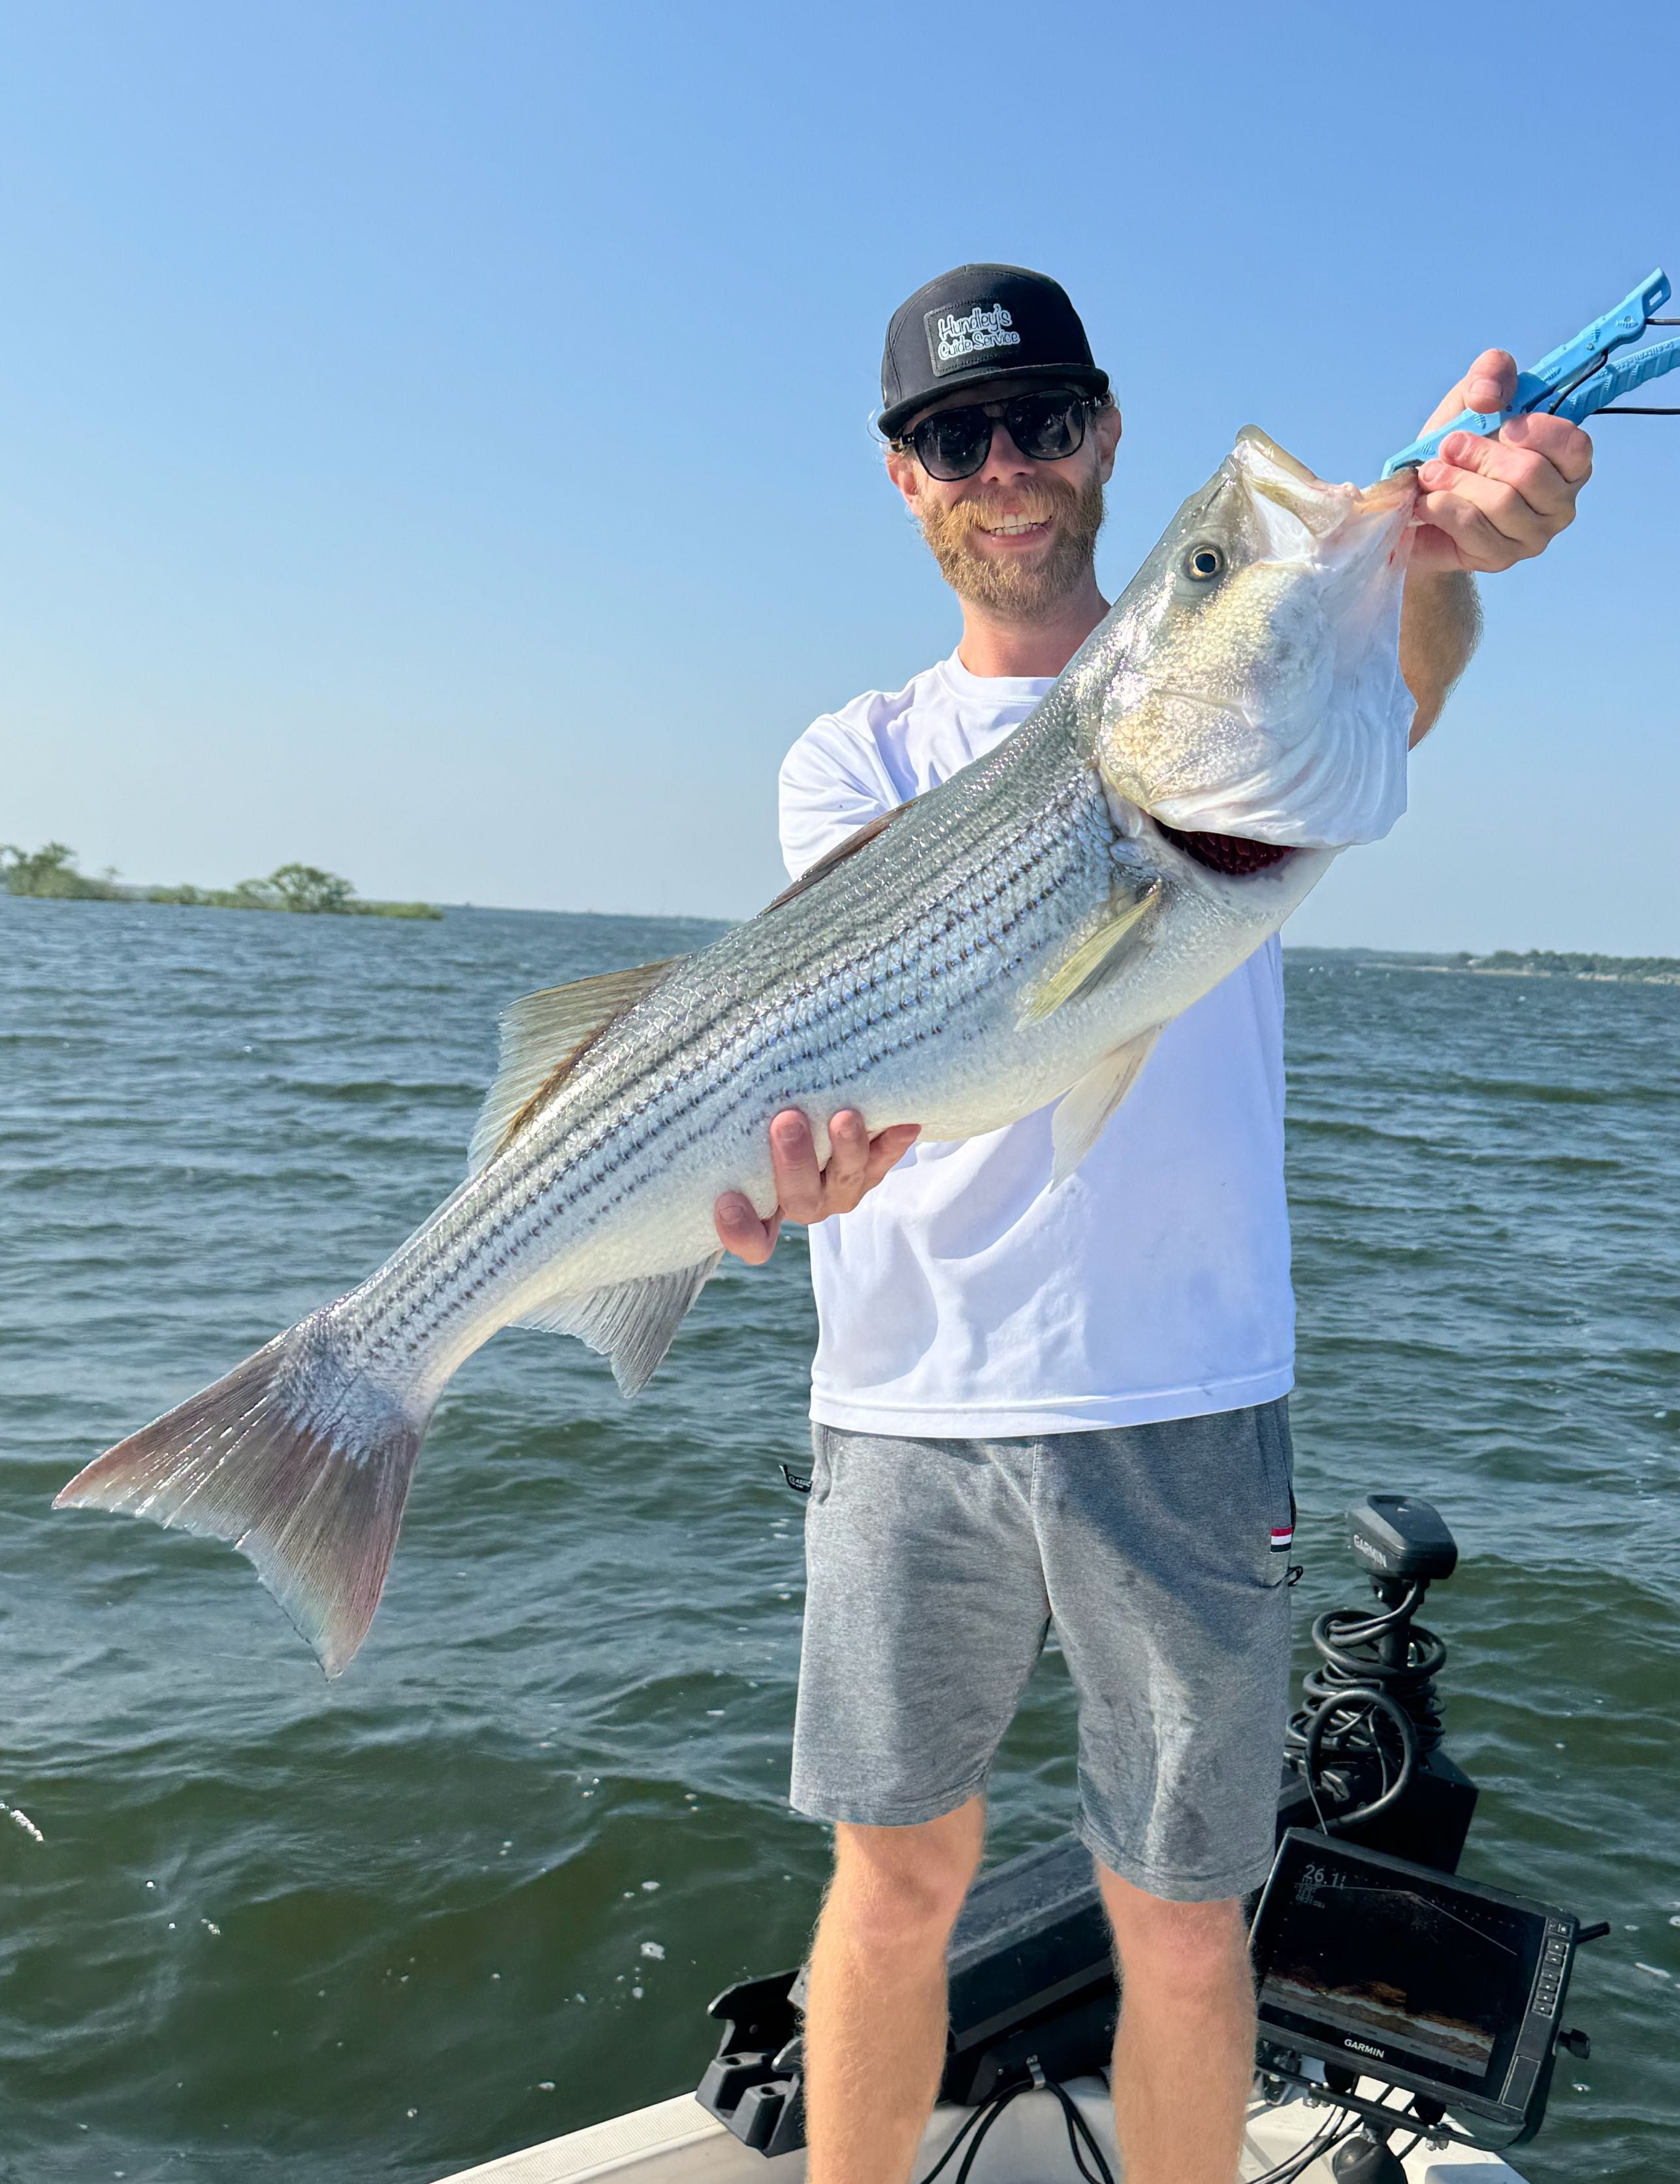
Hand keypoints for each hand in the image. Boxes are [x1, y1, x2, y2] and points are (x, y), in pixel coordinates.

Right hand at [713, 1108, 920, 1264]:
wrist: (798, 1105)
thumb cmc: (739, 1115)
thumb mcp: (717, 1116)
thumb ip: (700, 1105)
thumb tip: (658, 1053)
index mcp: (756, 1207)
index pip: (747, 1237)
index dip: (739, 1229)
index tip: (726, 1201)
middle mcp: (797, 1205)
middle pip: (801, 1202)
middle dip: (794, 1165)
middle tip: (784, 1122)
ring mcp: (836, 1190)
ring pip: (846, 1185)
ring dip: (847, 1152)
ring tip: (844, 1115)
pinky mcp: (869, 1169)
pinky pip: (884, 1164)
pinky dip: (893, 1144)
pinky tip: (905, 1122)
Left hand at [1408, 349, 1592, 574]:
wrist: (1420, 503)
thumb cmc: (1456, 449)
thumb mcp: (1472, 399)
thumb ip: (1490, 374)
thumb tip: (1488, 396)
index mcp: (1568, 462)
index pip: (1575, 446)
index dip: (1536, 431)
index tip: (1502, 424)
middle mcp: (1560, 502)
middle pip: (1529, 474)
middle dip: (1480, 454)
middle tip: (1449, 446)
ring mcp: (1533, 536)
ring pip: (1501, 503)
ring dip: (1456, 480)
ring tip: (1431, 473)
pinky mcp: (1499, 558)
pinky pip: (1473, 528)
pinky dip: (1443, 507)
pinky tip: (1426, 501)